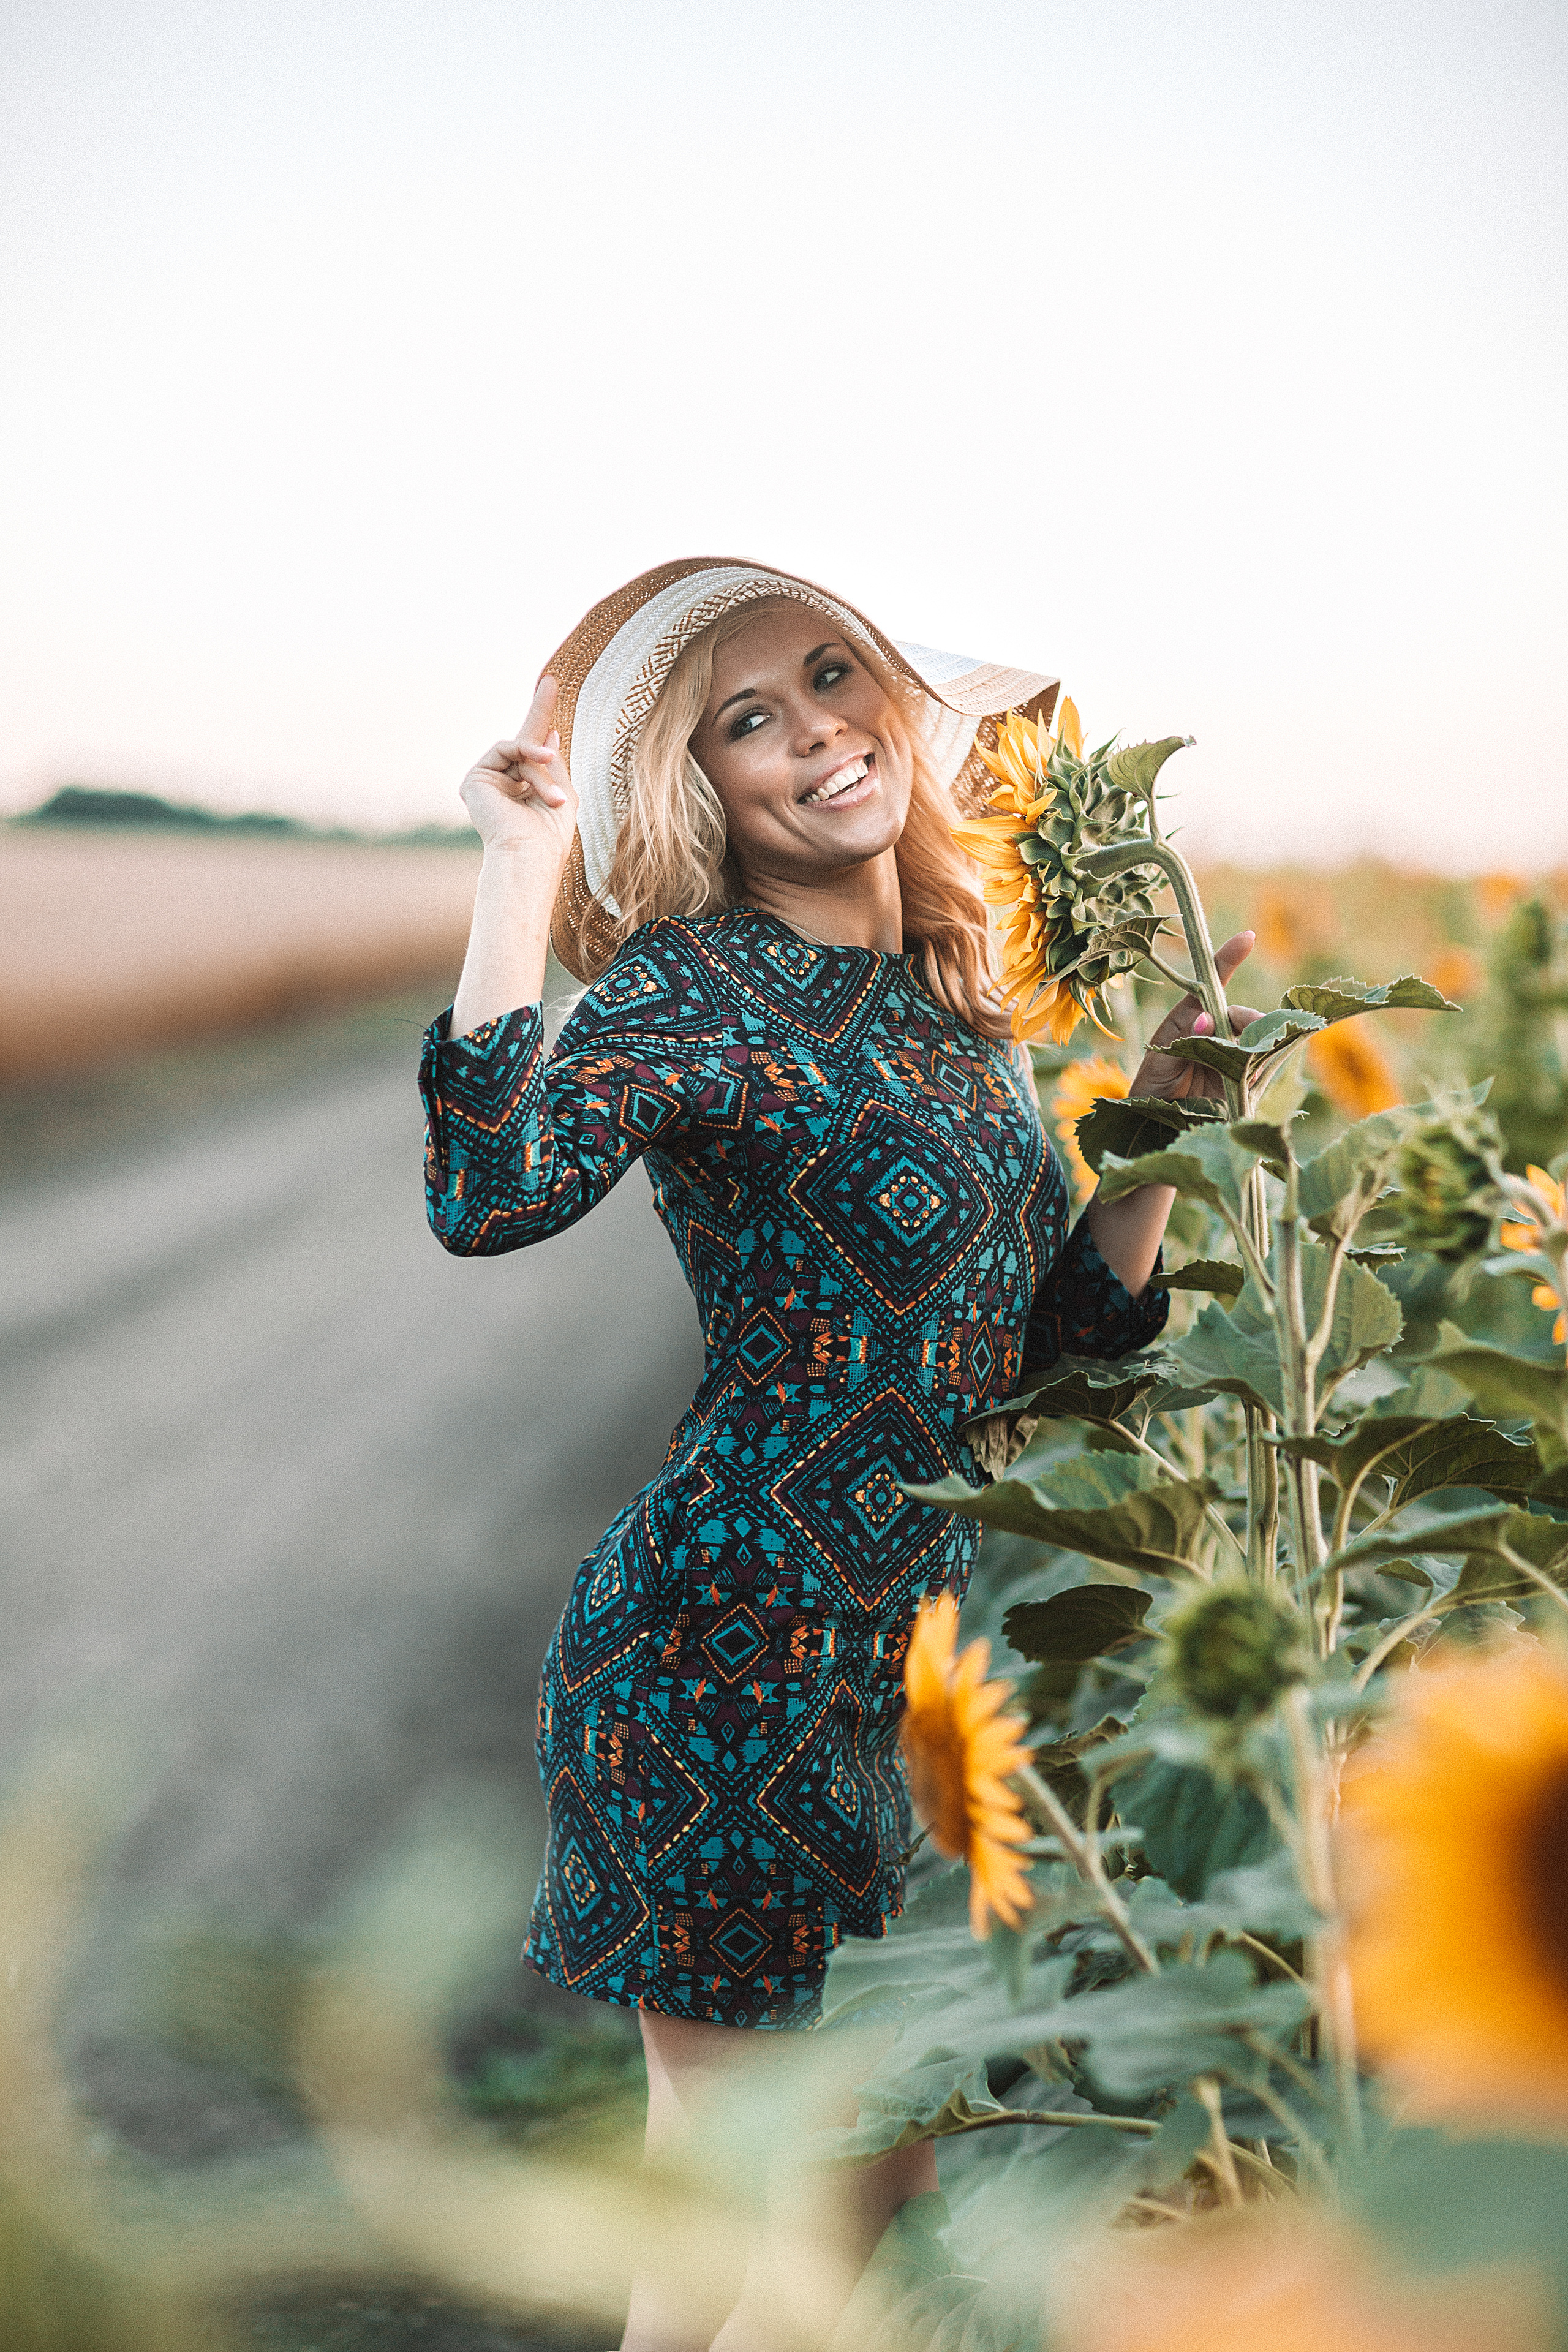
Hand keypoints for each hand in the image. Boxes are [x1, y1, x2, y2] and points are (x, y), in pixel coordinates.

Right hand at [459, 675, 577, 865]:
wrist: (530, 856)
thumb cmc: (550, 835)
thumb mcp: (561, 790)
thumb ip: (552, 762)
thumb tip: (549, 732)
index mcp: (523, 790)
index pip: (534, 752)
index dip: (542, 721)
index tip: (549, 688)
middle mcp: (503, 784)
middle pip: (523, 742)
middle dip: (539, 711)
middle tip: (551, 681)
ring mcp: (487, 781)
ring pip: (520, 751)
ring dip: (542, 768)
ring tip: (554, 797)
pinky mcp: (474, 780)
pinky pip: (506, 750)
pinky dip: (527, 758)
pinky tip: (542, 774)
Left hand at [1130, 931, 1258, 1102]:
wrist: (1155, 1129)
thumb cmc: (1150, 1090)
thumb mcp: (1160, 1061)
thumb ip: (1182, 1039)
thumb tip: (1206, 1020)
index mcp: (1188, 1020)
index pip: (1210, 986)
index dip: (1226, 961)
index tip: (1247, 938)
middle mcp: (1212, 1033)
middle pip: (1239, 1014)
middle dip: (1247, 1019)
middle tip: (1248, 1032)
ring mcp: (1230, 1055)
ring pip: (1255, 1037)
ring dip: (1257, 1042)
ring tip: (1248, 1058)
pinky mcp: (1243, 1080)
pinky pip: (1261, 1064)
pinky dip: (1262, 1064)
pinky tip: (1254, 1075)